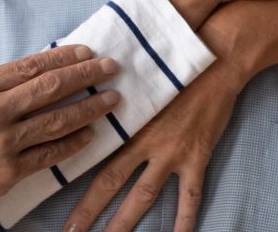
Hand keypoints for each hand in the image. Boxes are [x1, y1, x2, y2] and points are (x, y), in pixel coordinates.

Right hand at [0, 45, 119, 211]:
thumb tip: (1, 71)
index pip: (34, 65)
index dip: (66, 57)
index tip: (88, 50)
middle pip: (53, 87)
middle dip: (87, 74)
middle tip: (112, 67)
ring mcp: (4, 142)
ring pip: (58, 120)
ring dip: (90, 108)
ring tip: (111, 99)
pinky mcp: (8, 172)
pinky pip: (49, 154)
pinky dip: (73, 144)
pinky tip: (90, 135)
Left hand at [63, 63, 240, 231]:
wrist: (215, 62)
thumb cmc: (172, 66)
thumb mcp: (137, 80)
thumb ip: (115, 101)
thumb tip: (86, 103)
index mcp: (126, 123)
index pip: (94, 159)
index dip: (77, 186)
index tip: (62, 207)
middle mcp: (145, 142)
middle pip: (111, 183)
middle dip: (90, 212)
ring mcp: (172, 152)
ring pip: (145, 195)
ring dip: (127, 221)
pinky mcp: (197, 156)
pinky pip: (191, 195)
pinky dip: (185, 220)